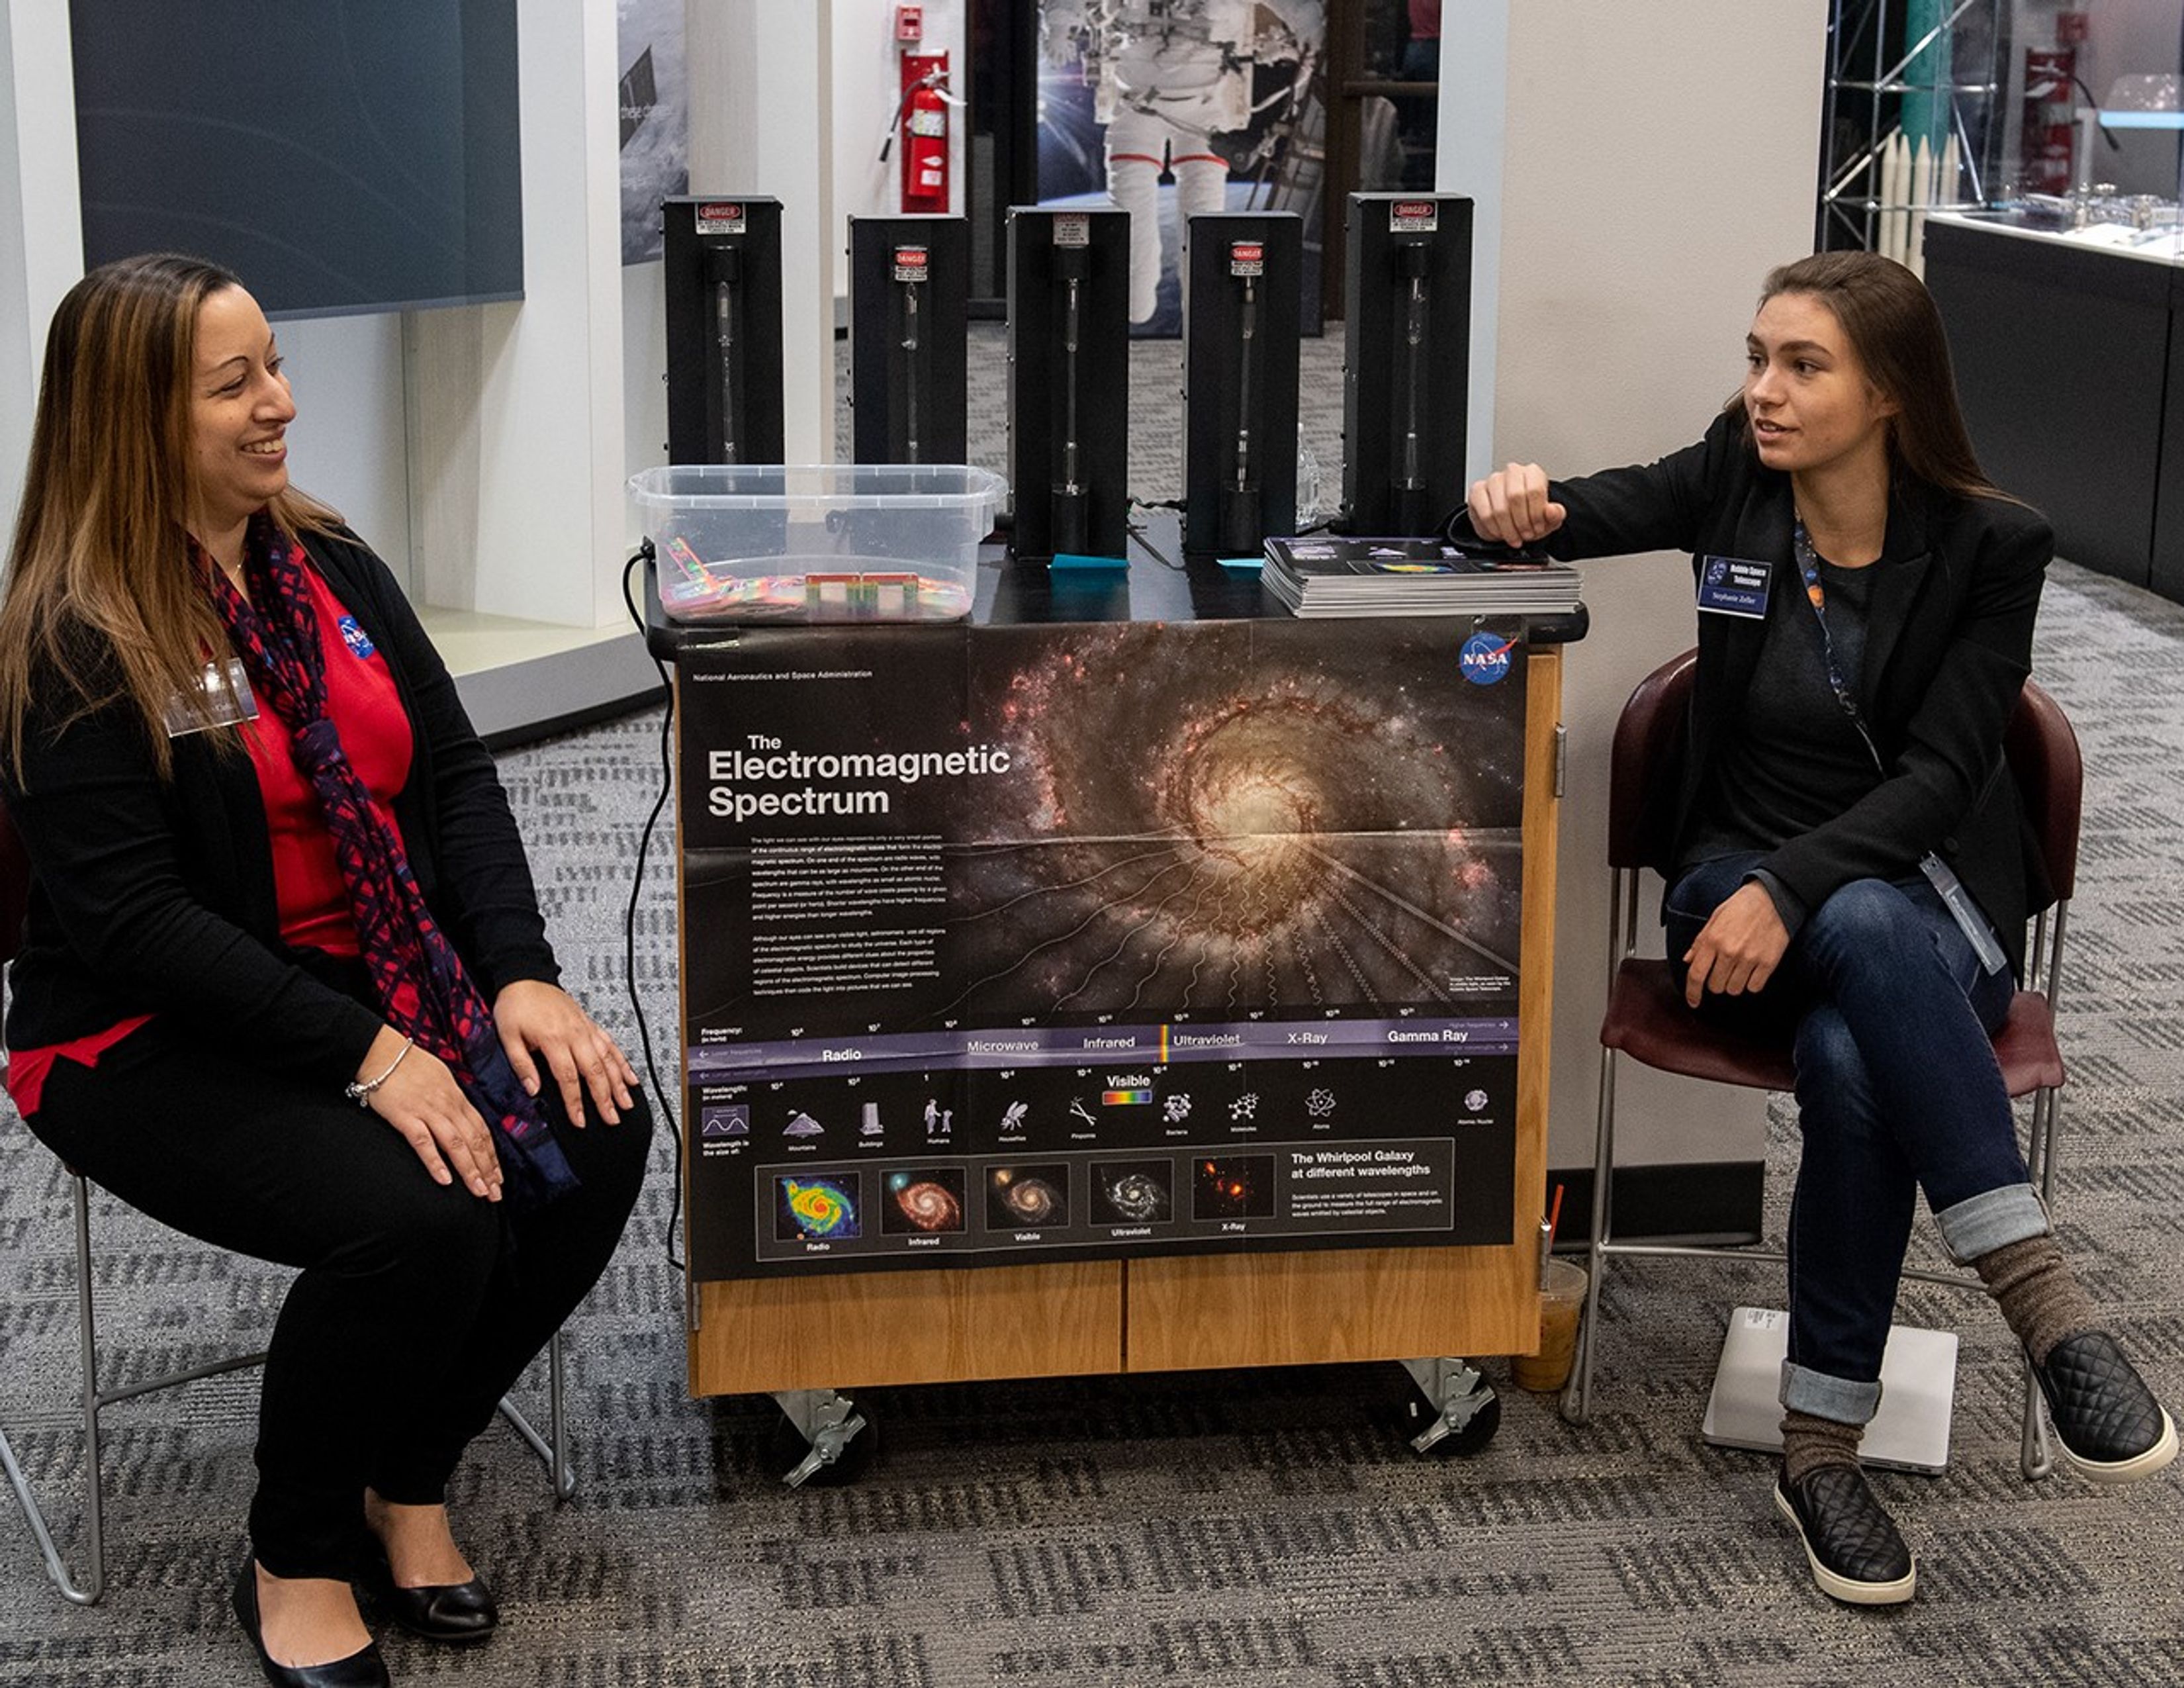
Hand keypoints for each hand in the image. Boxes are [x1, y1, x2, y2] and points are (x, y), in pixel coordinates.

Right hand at [358, 1027, 501, 1199]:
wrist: (381, 1053)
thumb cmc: (410, 1065)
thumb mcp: (441, 1078)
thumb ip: (453, 1100)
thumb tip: (464, 1117)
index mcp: (457, 1098)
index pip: (481, 1131)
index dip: (492, 1156)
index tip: (499, 1177)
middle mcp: (448, 1106)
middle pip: (474, 1141)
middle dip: (487, 1169)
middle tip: (495, 1194)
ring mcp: (428, 1111)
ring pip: (455, 1144)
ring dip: (469, 1169)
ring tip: (479, 1191)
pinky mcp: (405, 1116)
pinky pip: (424, 1142)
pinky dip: (435, 1161)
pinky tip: (445, 1180)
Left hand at [493, 980, 638, 1126]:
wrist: (525, 977)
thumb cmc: (515, 1005)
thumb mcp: (507, 1036)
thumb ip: (522, 1064)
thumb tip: (533, 1089)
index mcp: (553, 1038)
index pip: (568, 1077)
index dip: (575, 1101)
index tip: (579, 1120)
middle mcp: (574, 1033)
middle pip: (595, 1071)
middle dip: (605, 1098)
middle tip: (611, 1118)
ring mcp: (585, 1028)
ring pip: (608, 1059)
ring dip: (619, 1083)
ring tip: (626, 1103)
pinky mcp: (590, 1024)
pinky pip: (611, 1044)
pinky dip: (623, 1062)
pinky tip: (630, 1076)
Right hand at [1467, 462, 1566, 546]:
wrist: (1511, 520)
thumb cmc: (1529, 514)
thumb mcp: (1548, 518)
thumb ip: (1555, 514)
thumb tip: (1552, 510)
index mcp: (1533, 473)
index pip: (1534, 489)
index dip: (1536, 514)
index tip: (1537, 527)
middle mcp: (1512, 472)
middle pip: (1516, 497)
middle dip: (1521, 522)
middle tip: (1525, 535)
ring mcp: (1493, 480)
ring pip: (1499, 508)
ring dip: (1508, 529)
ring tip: (1514, 537)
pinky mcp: (1477, 491)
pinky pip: (1485, 514)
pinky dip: (1494, 529)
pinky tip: (1500, 533)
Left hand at [1682, 882, 1790, 1007]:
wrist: (1774, 897)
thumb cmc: (1743, 906)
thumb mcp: (1715, 918)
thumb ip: (1700, 942)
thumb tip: (1688, 960)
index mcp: (1713, 939)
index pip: (1696, 974)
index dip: (1692, 992)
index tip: (1693, 1001)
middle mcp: (1730, 951)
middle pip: (1715, 986)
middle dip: (1716, 982)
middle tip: (1723, 969)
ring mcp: (1750, 958)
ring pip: (1734, 990)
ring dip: (1733, 984)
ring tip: (1739, 967)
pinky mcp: (1768, 963)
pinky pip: (1754, 987)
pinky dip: (1752, 983)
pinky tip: (1752, 969)